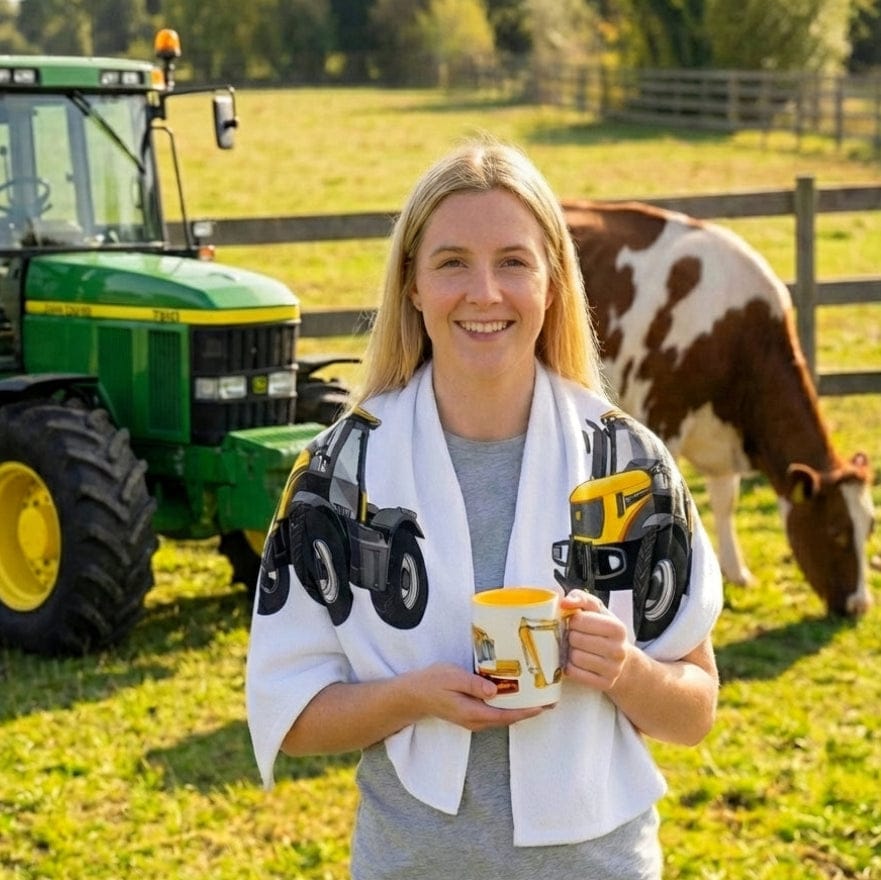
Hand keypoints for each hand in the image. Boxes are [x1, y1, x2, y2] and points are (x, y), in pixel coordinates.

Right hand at [409, 662, 548, 731]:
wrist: (413, 695)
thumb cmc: (432, 683)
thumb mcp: (452, 678)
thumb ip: (473, 684)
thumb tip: (494, 691)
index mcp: (473, 713)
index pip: (506, 715)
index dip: (527, 711)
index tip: (544, 705)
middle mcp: (476, 721)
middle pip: (508, 718)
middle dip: (529, 710)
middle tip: (549, 698)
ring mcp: (474, 719)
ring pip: (503, 716)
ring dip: (520, 707)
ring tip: (537, 695)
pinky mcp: (471, 713)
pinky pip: (495, 712)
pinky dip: (508, 705)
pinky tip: (515, 694)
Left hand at [561, 590, 628, 692]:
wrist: (623, 662)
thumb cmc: (604, 631)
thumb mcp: (597, 611)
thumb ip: (581, 598)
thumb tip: (564, 601)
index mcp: (617, 628)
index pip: (579, 620)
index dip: (571, 620)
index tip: (575, 622)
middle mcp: (618, 650)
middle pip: (575, 639)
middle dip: (570, 636)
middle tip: (573, 636)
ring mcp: (613, 670)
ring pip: (574, 657)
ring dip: (569, 652)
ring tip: (575, 649)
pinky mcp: (604, 684)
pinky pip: (574, 673)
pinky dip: (570, 667)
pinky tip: (575, 662)